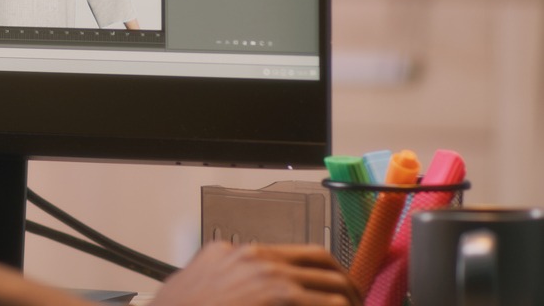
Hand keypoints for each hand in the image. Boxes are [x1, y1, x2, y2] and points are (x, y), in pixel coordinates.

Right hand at [153, 243, 362, 305]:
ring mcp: (268, 276)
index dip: (324, 273)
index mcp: (238, 253)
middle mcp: (256, 258)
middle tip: (355, 302)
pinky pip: (327, 303)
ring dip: (349, 302)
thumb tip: (237, 286)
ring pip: (332, 283)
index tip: (334, 289)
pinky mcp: (278, 296)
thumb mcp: (198, 281)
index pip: (296, 253)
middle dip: (346, 284)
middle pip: (321, 261)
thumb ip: (224, 274)